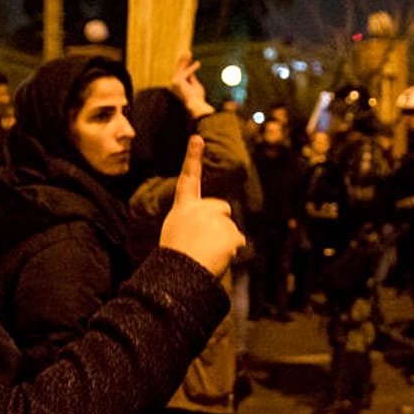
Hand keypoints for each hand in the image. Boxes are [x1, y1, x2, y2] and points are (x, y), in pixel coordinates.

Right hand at [160, 135, 244, 276]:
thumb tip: (215, 228)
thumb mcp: (176, 233)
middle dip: (219, 222)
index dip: (192, 158)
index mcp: (183, 208)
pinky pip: (238, 241)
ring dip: (224, 241)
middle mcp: (200, 208)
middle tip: (203, 242)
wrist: (179, 275)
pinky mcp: (230, 232)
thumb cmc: (175, 258)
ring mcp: (216, 219)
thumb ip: (193, 222)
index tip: (197, 138)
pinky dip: (232, 251)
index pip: (188, 179)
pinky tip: (217, 258)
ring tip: (206, 253)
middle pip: (222, 208)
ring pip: (230, 228)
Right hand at [170, 53, 215, 119]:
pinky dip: (192, 68)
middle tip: (187, 53)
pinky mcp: (178, 81)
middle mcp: (174, 84)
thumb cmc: (197, 98)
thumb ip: (192, 78)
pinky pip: (186, 72)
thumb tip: (191, 71)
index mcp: (177, 86)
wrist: (196, 104)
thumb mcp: (195, 85)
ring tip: (189, 53)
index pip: (181, 73)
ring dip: (185, 60)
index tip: (191, 60)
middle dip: (183, 60)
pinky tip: (198, 64)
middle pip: (178, 69)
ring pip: (180, 69)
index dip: (186, 65)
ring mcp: (175, 83)